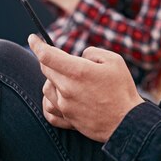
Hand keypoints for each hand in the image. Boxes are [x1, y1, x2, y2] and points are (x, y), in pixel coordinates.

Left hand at [28, 34, 144, 141]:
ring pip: (46, 88)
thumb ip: (92, 52)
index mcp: (79, 71)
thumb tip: (79, 57)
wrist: (127, 122)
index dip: (37, 44)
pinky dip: (50, 101)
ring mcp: (65, 106)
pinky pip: (48, 109)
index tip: (32, 38)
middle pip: (45, 69)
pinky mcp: (67, 119)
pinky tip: (59, 97)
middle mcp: (68, 89)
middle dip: (50, 60)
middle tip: (63, 60)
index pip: (47, 55)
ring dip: (52, 80)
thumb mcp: (114, 61)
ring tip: (68, 80)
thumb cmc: (122, 89)